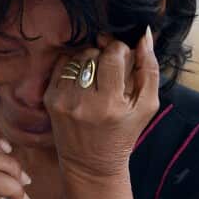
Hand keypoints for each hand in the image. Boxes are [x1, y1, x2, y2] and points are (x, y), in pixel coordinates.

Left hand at [44, 27, 160, 180]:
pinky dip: (73, 66)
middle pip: (94, 53)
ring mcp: (63, 100)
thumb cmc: (123, 133)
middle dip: (104, 57)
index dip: (120, 51)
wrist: (91, 164)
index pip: (113, 53)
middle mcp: (84, 102)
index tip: (123, 60)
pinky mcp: (49, 99)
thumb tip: (145, 34)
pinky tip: (81, 81)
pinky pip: (61, 64)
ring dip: (88, 61)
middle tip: (110, 73)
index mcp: (111, 104)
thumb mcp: (147, 106)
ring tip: (96, 78)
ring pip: (77, 57)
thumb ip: (149, 68)